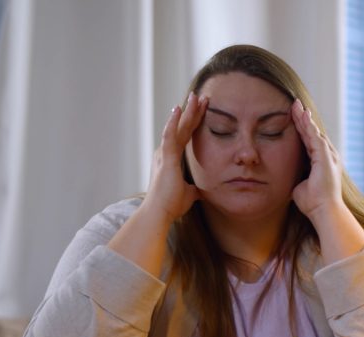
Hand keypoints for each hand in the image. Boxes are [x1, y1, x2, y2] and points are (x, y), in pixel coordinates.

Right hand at [144, 92, 207, 222]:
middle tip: (203, 96)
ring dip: (187, 112)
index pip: (186, 135)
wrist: (159, 213)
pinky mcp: (166, 158)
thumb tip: (201, 190)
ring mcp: (165, 154)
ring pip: (178, 128)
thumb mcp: (188, 194)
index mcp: (171, 159)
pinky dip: (174, 122)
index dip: (194, 121)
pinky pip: (170, 136)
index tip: (203, 109)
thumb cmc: (170, 205)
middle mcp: (166, 153)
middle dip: (193, 111)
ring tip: (196, 97)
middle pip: (183, 127)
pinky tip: (178, 109)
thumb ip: (193, 188)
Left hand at [291, 99, 344, 221]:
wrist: (323, 210)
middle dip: (303, 118)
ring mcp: (328, 156)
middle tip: (294, 104)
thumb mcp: (299, 186)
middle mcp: (327, 156)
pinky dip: (309, 126)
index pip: (308, 141)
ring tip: (296, 106)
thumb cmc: (312, 203)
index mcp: (320, 162)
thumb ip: (295, 179)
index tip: (293, 117)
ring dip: (305, 119)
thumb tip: (286, 179)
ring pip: (314, 132)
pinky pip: (315, 138)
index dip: (301, 129)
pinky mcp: (326, 157)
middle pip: (312, 133)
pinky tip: (302, 116)